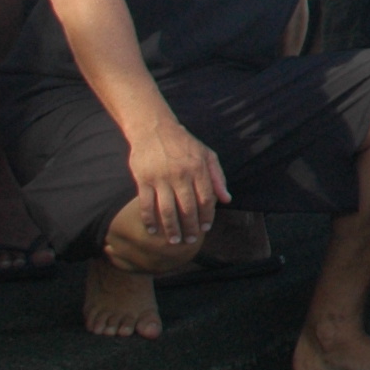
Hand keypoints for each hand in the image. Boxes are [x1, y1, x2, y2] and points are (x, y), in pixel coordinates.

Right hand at [126, 115, 227, 248]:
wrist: (155, 129)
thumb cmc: (184, 144)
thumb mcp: (207, 155)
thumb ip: (218, 177)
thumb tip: (226, 199)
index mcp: (198, 169)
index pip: (206, 199)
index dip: (206, 216)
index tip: (205, 229)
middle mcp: (181, 175)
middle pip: (187, 208)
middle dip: (190, 228)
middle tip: (190, 241)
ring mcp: (161, 178)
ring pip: (167, 210)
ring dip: (171, 229)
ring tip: (174, 240)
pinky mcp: (143, 180)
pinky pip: (146, 204)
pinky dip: (149, 220)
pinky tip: (153, 230)